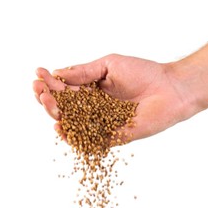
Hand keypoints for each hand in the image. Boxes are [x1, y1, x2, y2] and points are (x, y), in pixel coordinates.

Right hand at [33, 54, 195, 144]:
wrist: (170, 89)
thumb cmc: (144, 72)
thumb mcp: (108, 65)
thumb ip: (84, 72)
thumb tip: (58, 73)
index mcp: (92, 90)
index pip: (64, 89)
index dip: (49, 83)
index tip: (37, 75)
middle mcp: (94, 109)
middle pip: (64, 108)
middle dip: (47, 99)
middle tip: (39, 90)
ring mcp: (102, 124)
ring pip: (73, 125)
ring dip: (56, 115)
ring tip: (48, 104)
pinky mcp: (113, 137)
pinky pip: (90, 142)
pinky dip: (74, 138)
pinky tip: (62, 129)